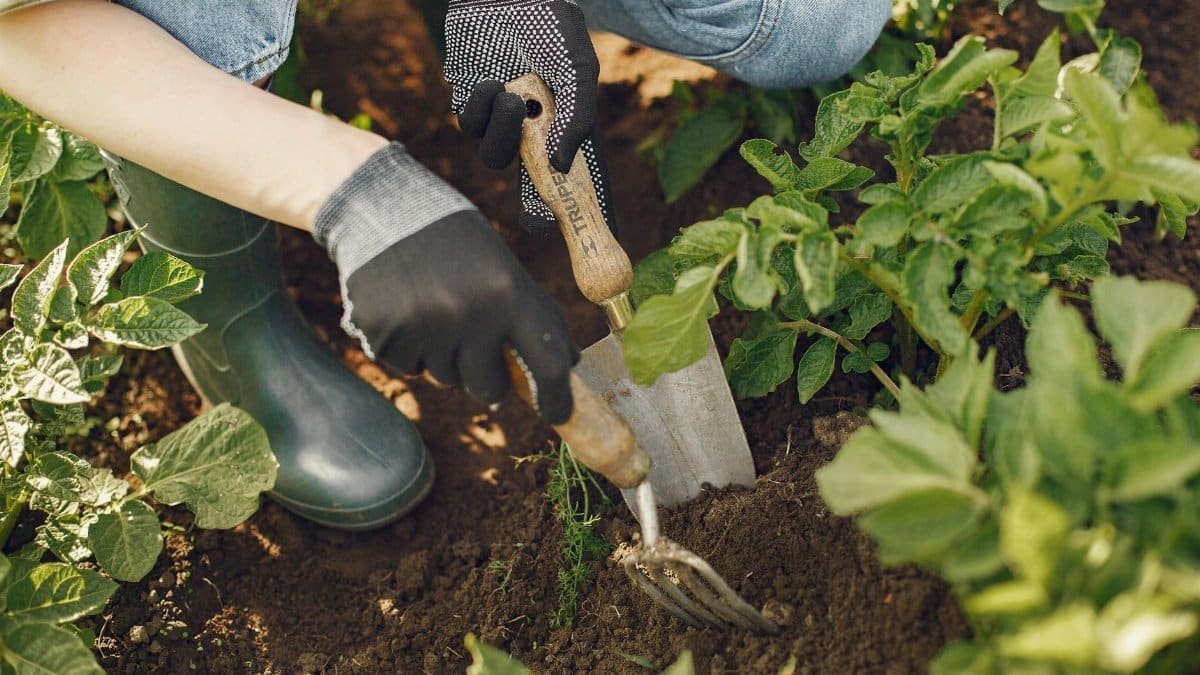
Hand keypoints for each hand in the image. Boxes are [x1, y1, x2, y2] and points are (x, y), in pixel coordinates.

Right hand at [314, 143, 578, 422]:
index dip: (556, 398)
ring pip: (446, 379)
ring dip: (443, 356)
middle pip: (490, 389)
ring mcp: (424, 328)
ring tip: (431, 307)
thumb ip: (533, 316)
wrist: (381, 209)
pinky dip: (408, 348)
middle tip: (472, 341)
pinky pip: (408, 369)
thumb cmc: (455, 243)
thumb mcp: (504, 268)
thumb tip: (567, 366)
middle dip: (486, 377)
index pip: (547, 365)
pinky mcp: (384, 335)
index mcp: (509, 293)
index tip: (557, 414)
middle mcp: (469, 315)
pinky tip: (403, 308)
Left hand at [443, 0, 615, 236]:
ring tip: (512, 96)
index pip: (580, 178)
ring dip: (502, 134)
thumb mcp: (578, 68)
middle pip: (534, 187)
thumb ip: (577, 116)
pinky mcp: (470, 104)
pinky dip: (480, 109)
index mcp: (568, 126)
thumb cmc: (550, 23)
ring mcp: (500, 120)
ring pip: (495, 157)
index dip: (586, 211)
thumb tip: (560, 165)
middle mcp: (535, 130)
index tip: (589, 238)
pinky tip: (491, 82)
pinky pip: (469, 126)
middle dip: (534, 210)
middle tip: (537, 225)